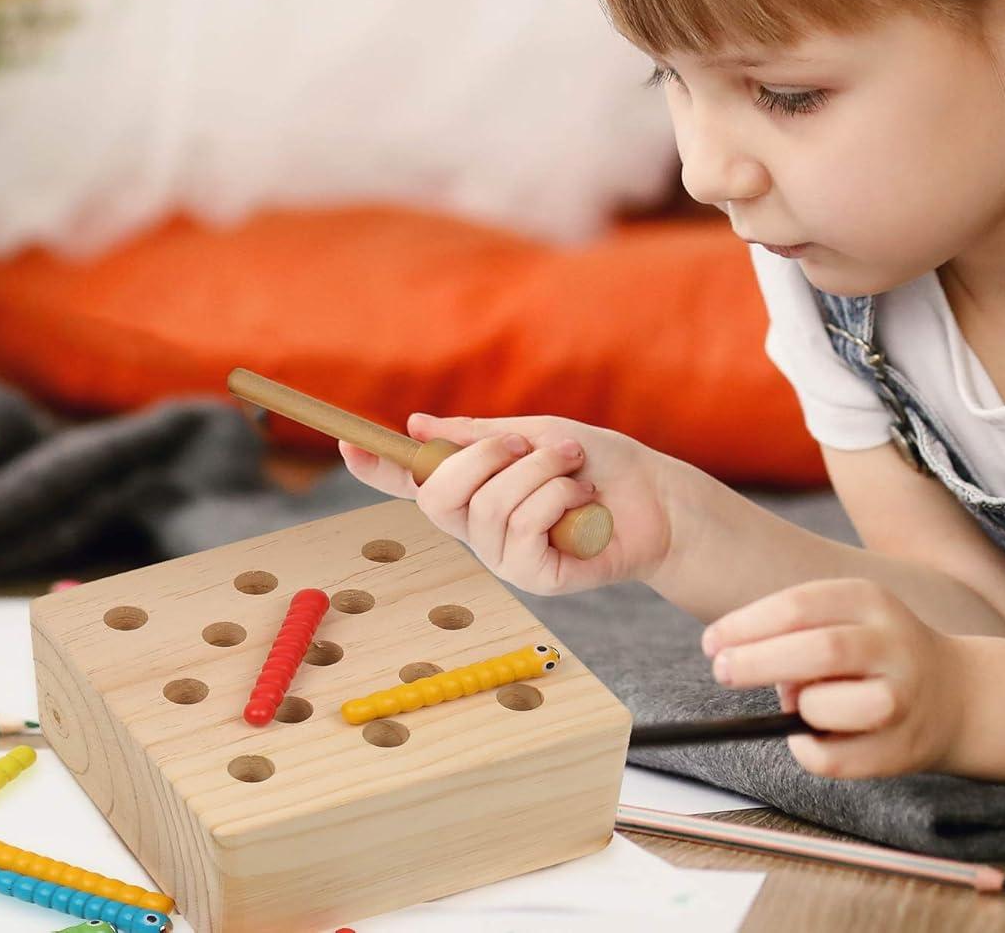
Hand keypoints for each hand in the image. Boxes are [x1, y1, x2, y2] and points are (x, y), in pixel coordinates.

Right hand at [339, 413, 679, 595]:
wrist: (655, 495)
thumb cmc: (599, 462)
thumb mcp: (536, 433)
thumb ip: (478, 436)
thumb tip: (416, 425)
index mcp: (473, 487)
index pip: (411, 482)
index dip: (377, 468)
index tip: (348, 444)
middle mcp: (478, 526)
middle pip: (437, 495)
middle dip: (487, 456)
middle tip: (534, 444)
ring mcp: (503, 556)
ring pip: (490, 507)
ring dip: (542, 471)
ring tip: (575, 470)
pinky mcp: (535, 579)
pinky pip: (523, 532)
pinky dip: (557, 499)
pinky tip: (581, 502)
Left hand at [701, 579, 965, 777]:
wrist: (956, 695)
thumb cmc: (873, 652)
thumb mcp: (845, 617)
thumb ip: (798, 629)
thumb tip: (740, 658)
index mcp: (868, 600)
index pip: (798, 605)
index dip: (747, 625)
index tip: (711, 642)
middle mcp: (891, 643)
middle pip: (816, 649)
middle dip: (757, 661)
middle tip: (722, 670)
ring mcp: (902, 696)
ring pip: (830, 705)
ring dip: (798, 707)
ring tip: (796, 703)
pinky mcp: (904, 748)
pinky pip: (836, 759)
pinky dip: (806, 751)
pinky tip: (804, 738)